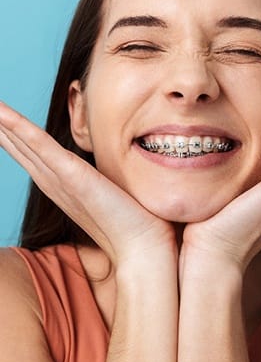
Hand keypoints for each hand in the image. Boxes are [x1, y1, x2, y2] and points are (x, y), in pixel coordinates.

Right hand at [0, 102, 175, 265]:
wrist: (144, 249)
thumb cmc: (136, 223)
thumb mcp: (116, 193)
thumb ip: (109, 181)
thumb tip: (118, 170)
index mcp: (65, 186)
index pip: (34, 154)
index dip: (15, 135)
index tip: (1, 117)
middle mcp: (56, 183)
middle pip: (22, 148)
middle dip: (3, 128)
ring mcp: (61, 179)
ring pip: (25, 144)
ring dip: (3, 124)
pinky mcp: (73, 176)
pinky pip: (40, 146)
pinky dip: (18, 129)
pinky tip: (1, 113)